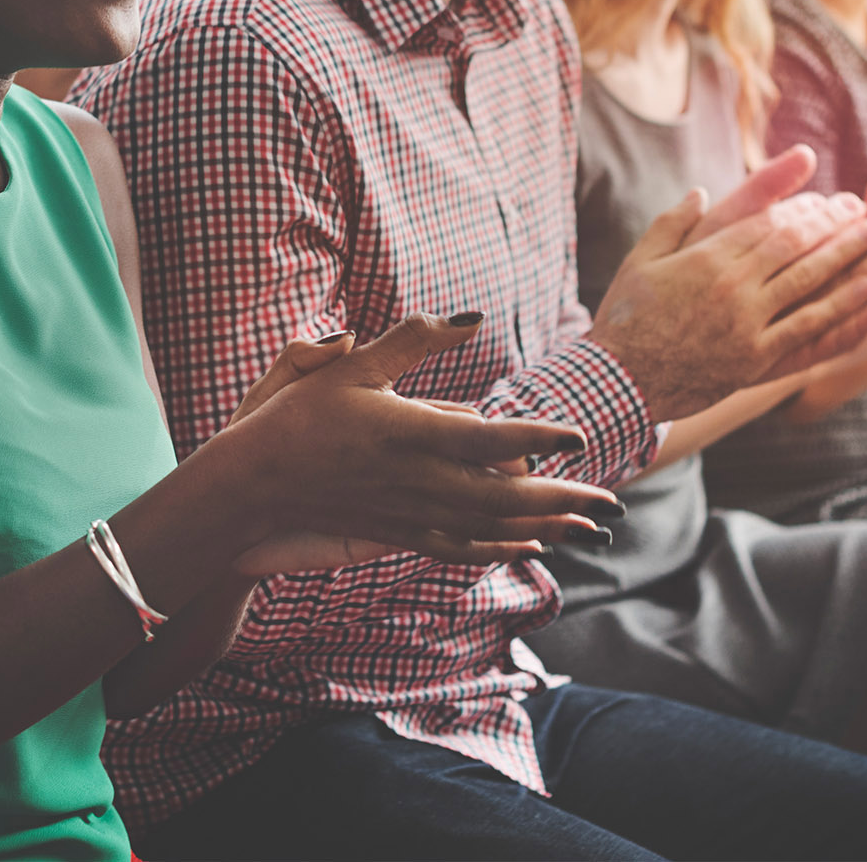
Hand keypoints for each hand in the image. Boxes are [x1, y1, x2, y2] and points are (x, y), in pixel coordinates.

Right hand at [217, 313, 624, 576]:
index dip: (539, 437)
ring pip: (491, 527)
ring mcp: (410, 513)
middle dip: (564, 500)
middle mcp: (418, 480)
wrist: (254, 484)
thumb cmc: (301, 416)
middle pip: (506, 496)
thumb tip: (470, 318)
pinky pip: (461, 547)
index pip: (490, 438)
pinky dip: (501, 549)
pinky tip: (531, 546)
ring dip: (545, 528)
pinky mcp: (400, 532)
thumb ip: (415, 340)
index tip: (579, 436)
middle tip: (612, 504)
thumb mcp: (354, 365)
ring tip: (589, 527)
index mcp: (411, 433)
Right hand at [591, 146, 866, 421]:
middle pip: (794, 245)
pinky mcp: (755, 359)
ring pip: (808, 281)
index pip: (765, 223)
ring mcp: (746, 323)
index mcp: (705, 258)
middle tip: (863, 208)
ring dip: (845, 256)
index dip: (801, 209)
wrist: (618, 383)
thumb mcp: (640, 262)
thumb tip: (699, 194)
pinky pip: (807, 330)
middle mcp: (732, 286)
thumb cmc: (625, 321)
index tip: (826, 200)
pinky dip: (842, 310)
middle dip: (832, 223)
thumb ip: (671, 225)